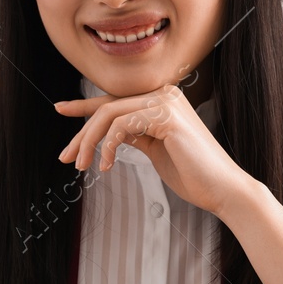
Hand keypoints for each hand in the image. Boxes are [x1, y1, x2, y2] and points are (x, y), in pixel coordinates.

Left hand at [55, 83, 252, 217]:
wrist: (221, 189)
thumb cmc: (192, 174)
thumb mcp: (155, 150)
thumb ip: (135, 134)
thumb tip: (109, 132)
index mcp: (161, 100)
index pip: (115, 101)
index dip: (84, 106)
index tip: (60, 109)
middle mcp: (163, 94)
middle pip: (107, 107)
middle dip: (81, 133)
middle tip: (65, 158)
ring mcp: (166, 101)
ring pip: (109, 114)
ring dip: (89, 142)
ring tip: (84, 166)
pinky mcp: (167, 115)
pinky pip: (122, 124)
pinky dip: (107, 146)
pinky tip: (106, 165)